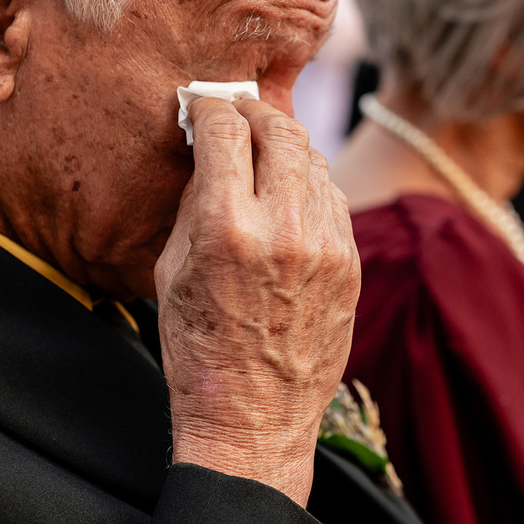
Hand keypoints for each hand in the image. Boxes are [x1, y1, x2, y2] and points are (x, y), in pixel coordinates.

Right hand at [154, 97, 360, 505]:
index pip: (226, 129)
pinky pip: (332, 197)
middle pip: (280, 129)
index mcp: (227, 228)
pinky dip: (308, 184)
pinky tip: (288, 195)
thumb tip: (210, 150)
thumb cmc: (199, 350)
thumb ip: (195, 202)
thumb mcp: (171, 271)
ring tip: (261, 154)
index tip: (203, 105)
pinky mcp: (351, 261)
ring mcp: (326, 243)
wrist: (254, 418)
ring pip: (313, 158)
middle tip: (237, 113)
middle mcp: (284, 227)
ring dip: (284, 146)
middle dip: (253, 111)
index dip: (210, 107)